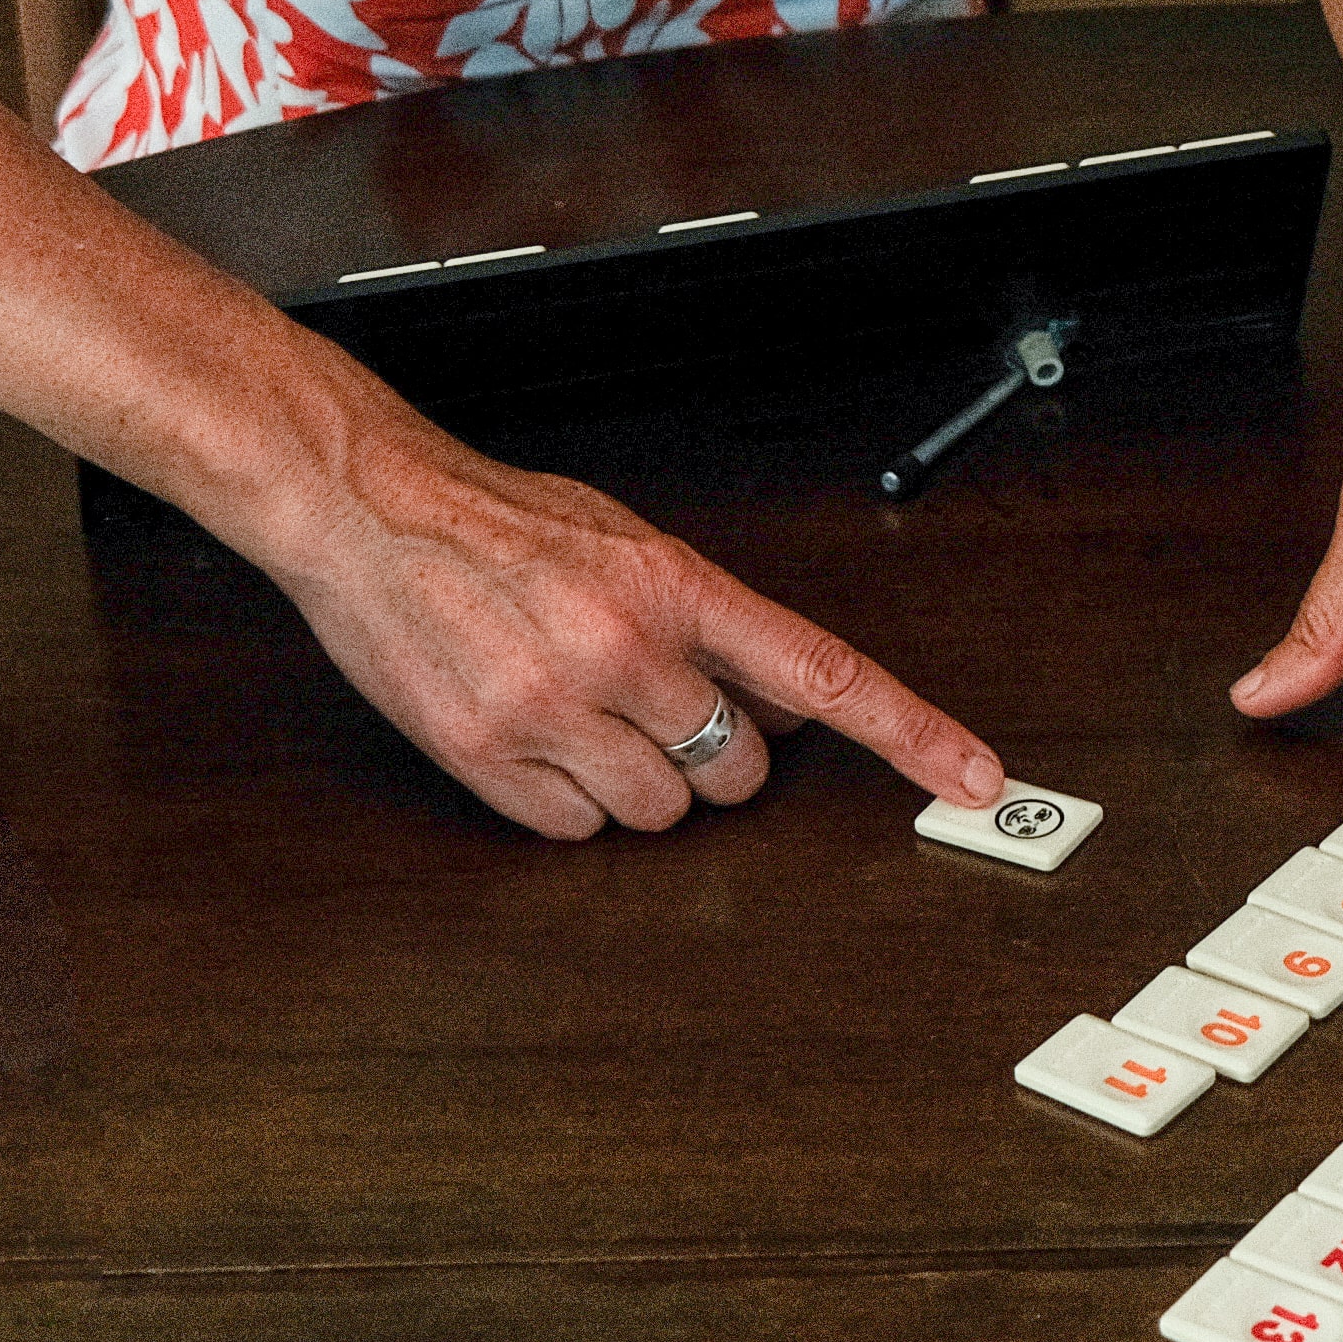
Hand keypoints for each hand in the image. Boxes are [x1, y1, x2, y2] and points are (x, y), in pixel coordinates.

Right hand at [271, 414, 1004, 840]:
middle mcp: (624, 651)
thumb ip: (715, 620)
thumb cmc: (498, 520)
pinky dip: (569, 803)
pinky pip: (575, 830)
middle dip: (717, 755)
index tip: (975, 776)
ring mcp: (553, 710)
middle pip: (739, 772)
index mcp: (674, 585)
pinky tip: (538, 738)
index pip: (823, 674)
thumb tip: (794, 701)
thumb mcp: (630, 544)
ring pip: (660, 813)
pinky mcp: (485, 758)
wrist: (367, 511)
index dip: (911, 733)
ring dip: (640, 782)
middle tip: (660, 708)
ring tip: (584, 714)